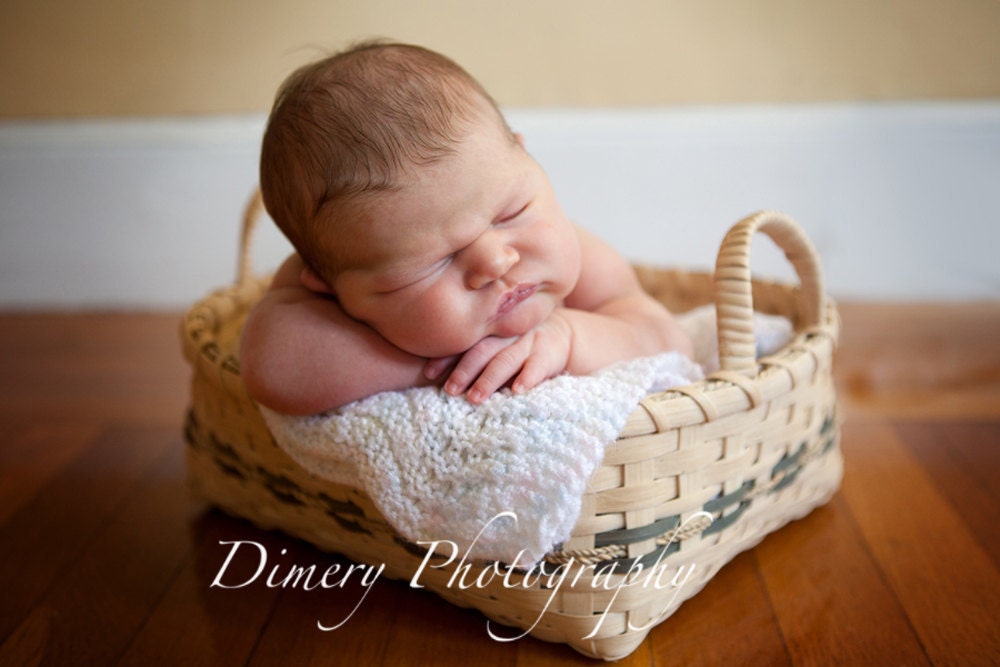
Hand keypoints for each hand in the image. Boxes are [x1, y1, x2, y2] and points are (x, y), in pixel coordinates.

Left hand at [424, 312, 572, 403]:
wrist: (562, 332)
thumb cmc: (517, 343)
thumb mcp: (496, 340)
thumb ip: (471, 351)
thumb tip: (429, 373)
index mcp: (490, 329)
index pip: (465, 342)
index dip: (446, 357)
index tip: (428, 373)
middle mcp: (506, 333)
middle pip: (482, 350)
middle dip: (464, 370)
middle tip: (450, 390)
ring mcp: (528, 342)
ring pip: (506, 359)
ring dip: (489, 379)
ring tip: (475, 397)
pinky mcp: (548, 354)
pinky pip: (538, 366)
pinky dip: (528, 377)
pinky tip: (517, 390)